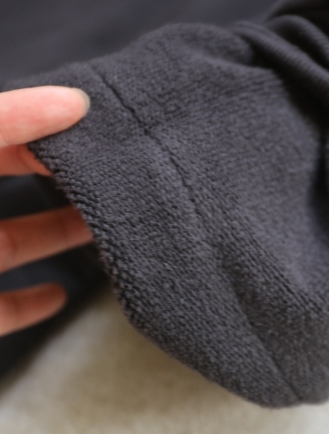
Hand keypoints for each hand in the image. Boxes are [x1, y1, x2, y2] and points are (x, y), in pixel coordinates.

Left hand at [0, 86, 91, 336]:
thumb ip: (6, 120)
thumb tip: (75, 99)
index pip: (5, 130)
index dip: (51, 124)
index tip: (108, 126)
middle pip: (15, 187)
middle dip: (67, 180)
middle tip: (122, 178)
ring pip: (15, 243)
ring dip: (58, 234)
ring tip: (110, 228)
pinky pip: (1, 308)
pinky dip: (31, 301)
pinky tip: (61, 294)